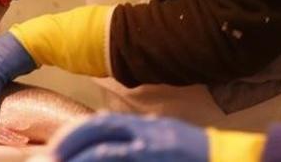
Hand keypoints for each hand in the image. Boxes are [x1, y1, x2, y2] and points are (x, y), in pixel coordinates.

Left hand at [54, 113, 207, 161]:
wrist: (229, 161)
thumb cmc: (197, 158)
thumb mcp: (167, 141)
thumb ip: (142, 141)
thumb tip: (108, 149)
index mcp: (148, 126)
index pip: (106, 122)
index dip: (78, 132)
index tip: (58, 145)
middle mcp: (149, 133)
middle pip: (102, 128)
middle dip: (73, 139)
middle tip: (51, 155)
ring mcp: (154, 149)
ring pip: (108, 150)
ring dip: (81, 158)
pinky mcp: (157, 159)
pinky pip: (121, 160)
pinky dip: (100, 161)